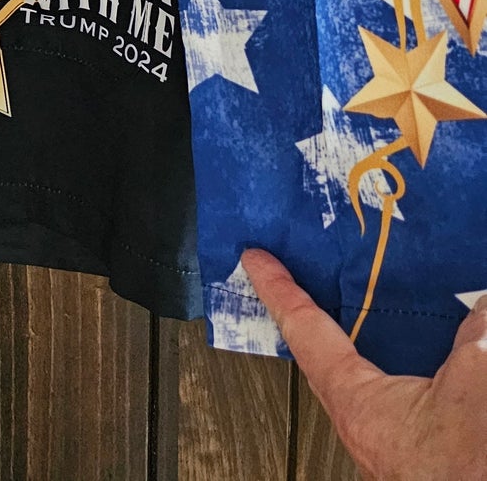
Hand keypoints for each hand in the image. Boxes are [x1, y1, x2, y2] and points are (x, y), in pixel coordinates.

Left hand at [242, 248, 486, 480]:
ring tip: (367, 310)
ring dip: (357, 344)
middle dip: (309, 314)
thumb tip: (480, 303)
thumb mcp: (472, 382)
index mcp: (357, 402)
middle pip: (321, 355)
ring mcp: (384, 445)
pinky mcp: (413, 458)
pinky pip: (390, 399)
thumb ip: (474, 333)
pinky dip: (393, 369)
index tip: (254, 260)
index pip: (303, 329)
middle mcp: (361, 426)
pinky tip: (427, 360)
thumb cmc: (464, 472)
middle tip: (296, 277)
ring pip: (358, 380)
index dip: (277, 289)